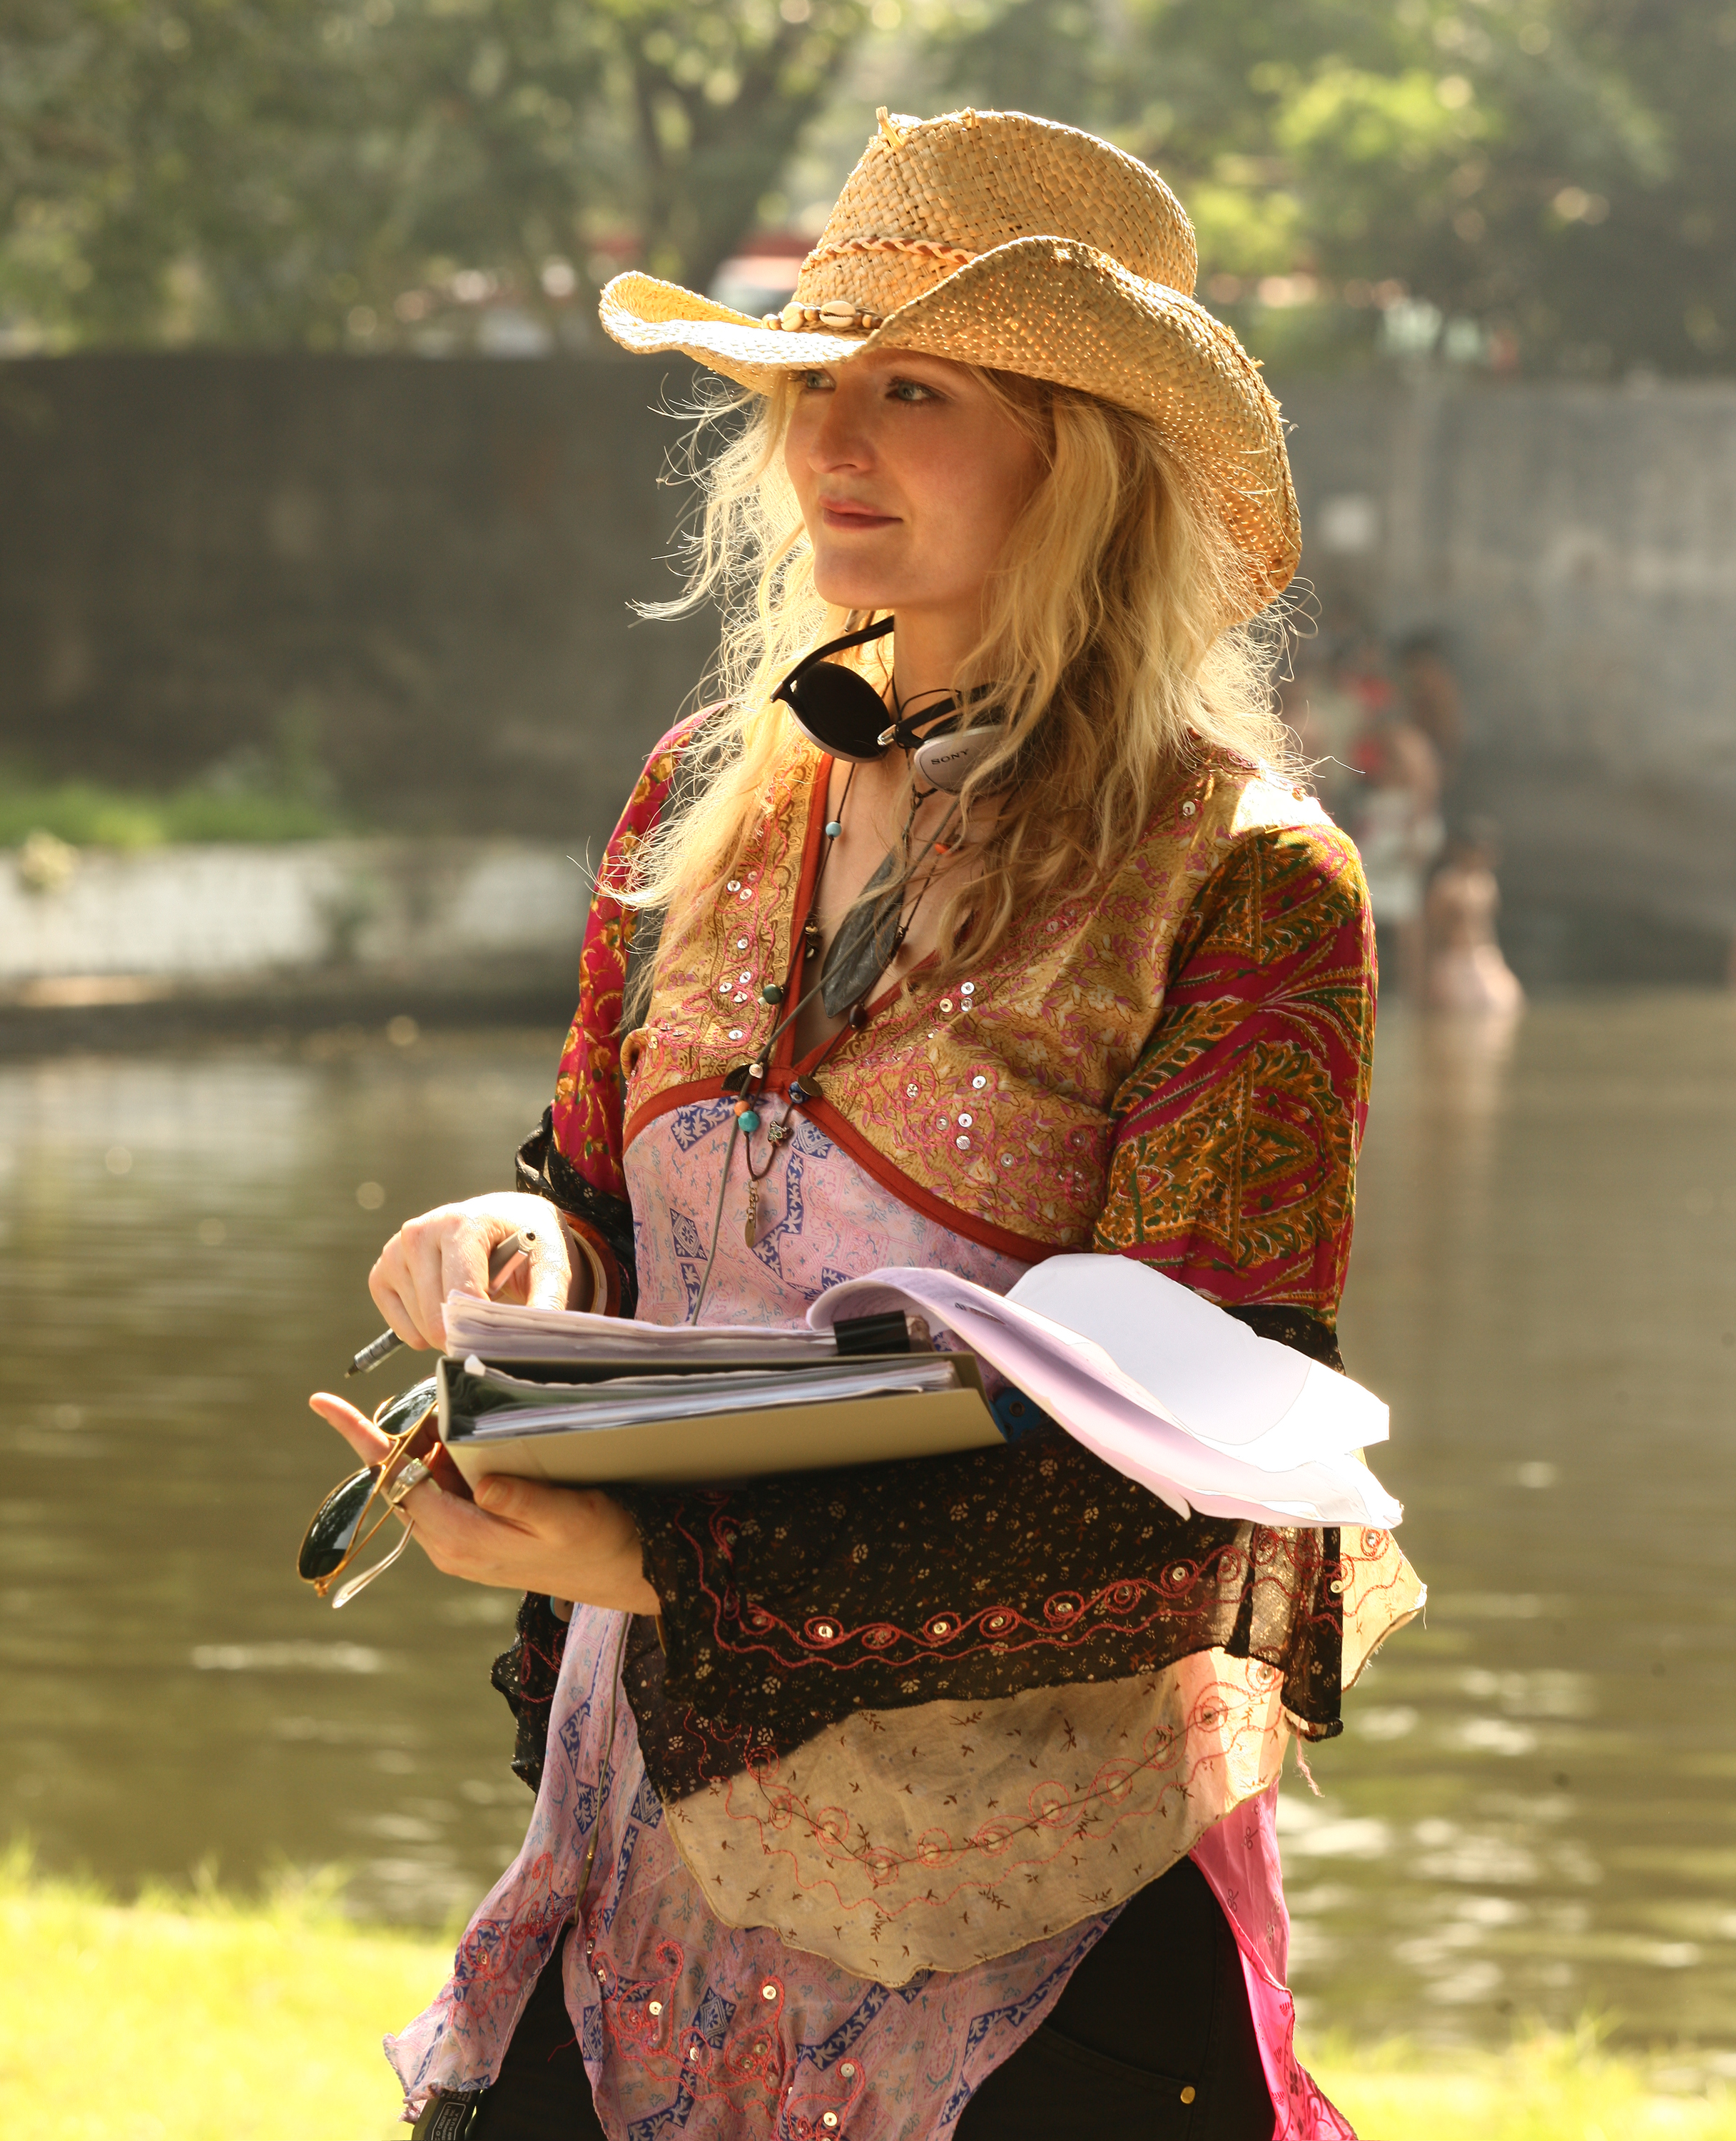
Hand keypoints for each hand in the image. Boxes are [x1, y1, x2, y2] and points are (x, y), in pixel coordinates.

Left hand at [308, 1393, 658, 1613]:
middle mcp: (448, 1545)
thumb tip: (480, 1481)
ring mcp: (458, 1542)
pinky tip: (477, 1439)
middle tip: (442, 1392)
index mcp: (461, 1539)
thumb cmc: (598, 1542)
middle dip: (409, 1430)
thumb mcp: (568, 1517)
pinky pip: (444, 1489)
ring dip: (434, 1442)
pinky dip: (450, 1457)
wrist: (623, 1571)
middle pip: (403, 1476)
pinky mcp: (473, 1534)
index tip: (325, 1404)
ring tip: (465, 1411)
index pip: (397, 1481)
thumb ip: (523, 1501)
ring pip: (423, 1479)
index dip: (362, 1439)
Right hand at [369, 1193, 584, 1351]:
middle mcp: (422, 1231)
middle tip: (489, 1332)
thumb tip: (539, 1337)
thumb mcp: (550, 1265)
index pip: (460, 1290)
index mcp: (462, 1223)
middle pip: (436, 1311)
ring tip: (471, 1310)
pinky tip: (444, 1315)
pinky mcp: (383, 1270)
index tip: (496, 1343)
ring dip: (445, 1333)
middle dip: (463, 1334)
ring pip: (418, 1321)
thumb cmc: (527, 1242)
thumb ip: (549, 1299)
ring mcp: (397, 1250)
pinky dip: (420, 1332)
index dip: (478, 1326)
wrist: (508, 1220)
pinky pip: (397, 1322)